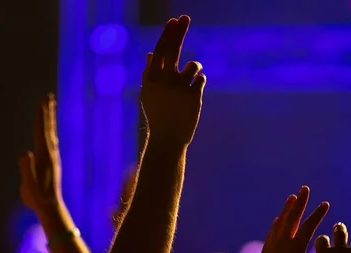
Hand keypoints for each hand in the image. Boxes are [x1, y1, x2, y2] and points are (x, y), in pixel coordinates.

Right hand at [19, 95, 62, 212]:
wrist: (50, 206)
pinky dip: (49, 132)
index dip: (41, 117)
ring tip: (49, 107)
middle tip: (49, 96)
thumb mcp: (28, 183)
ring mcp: (52, 158)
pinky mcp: (52, 162)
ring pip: (50, 134)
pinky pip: (50, 142)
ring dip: (49, 119)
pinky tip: (49, 130)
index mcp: (43, 157)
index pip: (41, 132)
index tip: (41, 102)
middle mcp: (50, 154)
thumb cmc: (37, 196)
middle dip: (47, 112)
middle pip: (48, 128)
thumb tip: (25, 153)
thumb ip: (27, 168)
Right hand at [141, 15, 205, 145]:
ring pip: (193, 65)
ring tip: (189, 81)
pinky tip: (192, 95)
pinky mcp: (193, 96)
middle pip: (173, 49)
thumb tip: (150, 54)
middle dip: (179, 31)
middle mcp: (164, 80)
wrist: (168, 138)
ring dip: (194, 68)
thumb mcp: (149, 94)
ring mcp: (179, 88)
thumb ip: (150, 74)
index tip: (173, 20)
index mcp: (151, 78)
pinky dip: (198, 82)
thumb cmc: (158, 115)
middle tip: (185, 16)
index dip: (167, 34)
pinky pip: (201, 78)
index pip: (160, 50)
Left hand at [251, 186, 329, 252]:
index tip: (326, 204)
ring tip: (292, 196)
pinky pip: (273, 230)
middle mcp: (283, 242)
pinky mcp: (266, 247)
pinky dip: (278, 221)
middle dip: (300, 202)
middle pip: (293, 217)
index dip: (318, 214)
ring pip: (281, 220)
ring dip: (288, 208)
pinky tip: (280, 217)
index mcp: (295, 248)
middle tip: (305, 188)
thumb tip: (327, 252)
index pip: (309, 226)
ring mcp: (273, 243)